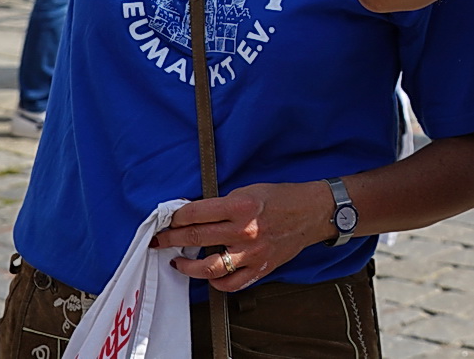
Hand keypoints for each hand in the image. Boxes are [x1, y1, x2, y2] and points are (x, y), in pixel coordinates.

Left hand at [152, 182, 332, 291]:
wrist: (312, 212)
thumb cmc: (282, 198)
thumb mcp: (250, 190)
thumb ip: (224, 203)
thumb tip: (198, 214)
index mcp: (241, 206)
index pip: (197, 213)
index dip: (177, 216)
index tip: (168, 219)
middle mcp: (245, 231)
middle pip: (197, 237)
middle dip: (172, 238)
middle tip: (161, 239)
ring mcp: (252, 253)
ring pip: (210, 268)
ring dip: (188, 266)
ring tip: (178, 262)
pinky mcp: (261, 267)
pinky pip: (233, 283)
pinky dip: (217, 283)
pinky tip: (210, 277)